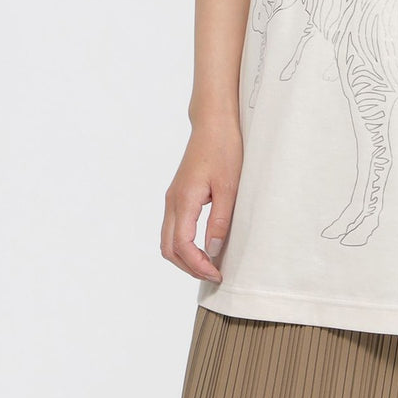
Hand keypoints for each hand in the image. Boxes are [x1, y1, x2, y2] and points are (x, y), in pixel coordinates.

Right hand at [161, 118, 242, 282]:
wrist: (214, 122)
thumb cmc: (224, 148)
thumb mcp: (229, 186)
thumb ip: (220, 220)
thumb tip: (213, 251)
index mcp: (184, 199)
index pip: (182, 245)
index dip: (198, 265)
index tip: (217, 274)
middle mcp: (172, 201)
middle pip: (168, 248)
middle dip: (188, 267)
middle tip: (213, 275)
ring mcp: (173, 197)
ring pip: (168, 239)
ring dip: (185, 257)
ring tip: (209, 264)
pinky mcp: (178, 194)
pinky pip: (173, 227)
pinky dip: (184, 244)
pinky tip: (203, 246)